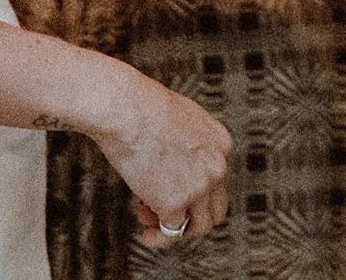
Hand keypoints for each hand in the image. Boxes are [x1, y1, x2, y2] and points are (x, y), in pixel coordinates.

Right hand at [92, 71, 230, 248]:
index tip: (168, 188)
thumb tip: (172, 164)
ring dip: (175, 230)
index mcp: (220, 143)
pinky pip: (172, 232)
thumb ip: (186, 144)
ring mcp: (199, 186)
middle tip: (160, 212)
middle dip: (189, 216)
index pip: (217, 180)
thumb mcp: (179, 119)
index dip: (193, 191)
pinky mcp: (176, 202)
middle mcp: (217, 166)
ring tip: (148, 225)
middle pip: (215, 208)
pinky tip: (145, 235)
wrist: (126, 109)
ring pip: (199, 226)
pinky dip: (159, 238)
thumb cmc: (140, 107)